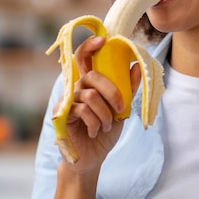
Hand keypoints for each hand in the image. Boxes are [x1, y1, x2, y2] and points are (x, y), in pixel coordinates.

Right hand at [53, 36, 140, 172]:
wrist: (92, 159)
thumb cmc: (104, 132)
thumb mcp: (121, 110)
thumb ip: (128, 89)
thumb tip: (136, 65)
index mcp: (88, 84)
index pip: (84, 58)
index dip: (90, 46)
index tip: (103, 40)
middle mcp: (75, 88)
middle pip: (92, 75)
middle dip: (111, 91)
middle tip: (120, 107)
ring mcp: (67, 100)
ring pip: (90, 95)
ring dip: (105, 114)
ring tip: (106, 125)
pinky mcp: (61, 114)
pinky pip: (83, 110)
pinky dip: (95, 123)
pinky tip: (95, 131)